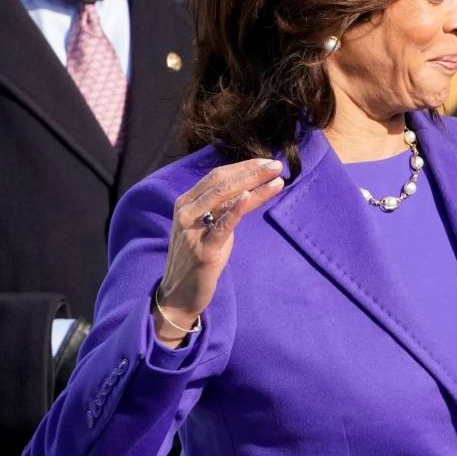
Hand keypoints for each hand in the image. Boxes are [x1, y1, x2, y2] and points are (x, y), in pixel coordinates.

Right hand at [153, 159, 284, 345]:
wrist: (179, 294)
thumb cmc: (198, 258)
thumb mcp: (209, 227)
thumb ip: (222, 209)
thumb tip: (248, 190)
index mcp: (187, 203)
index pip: (216, 176)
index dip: (243, 166)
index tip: (266, 161)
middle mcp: (186, 211)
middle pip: (221, 182)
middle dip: (251, 171)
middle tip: (277, 164)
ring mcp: (192, 229)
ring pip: (223, 198)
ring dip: (253, 184)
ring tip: (277, 177)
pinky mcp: (203, 249)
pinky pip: (222, 224)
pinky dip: (237, 208)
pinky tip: (251, 195)